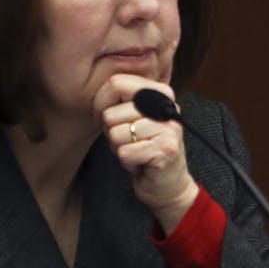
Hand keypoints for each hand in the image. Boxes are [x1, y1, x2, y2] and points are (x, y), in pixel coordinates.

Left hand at [96, 74, 198, 232]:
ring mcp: (169, 128)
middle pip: (111, 113)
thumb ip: (119, 101)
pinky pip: (124, 153)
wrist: (167, 184)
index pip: (117, 83)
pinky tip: (142, 163)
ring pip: (116, 134)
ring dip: (120, 149)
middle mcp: (168, 106)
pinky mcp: (166, 149)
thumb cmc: (144, 149)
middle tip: (132, 141)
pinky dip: (128, 162)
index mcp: (160, 92)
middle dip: (112, 132)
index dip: (103, 103)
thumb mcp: (131, 118)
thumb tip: (99, 94)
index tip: (114, 120)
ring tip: (137, 151)